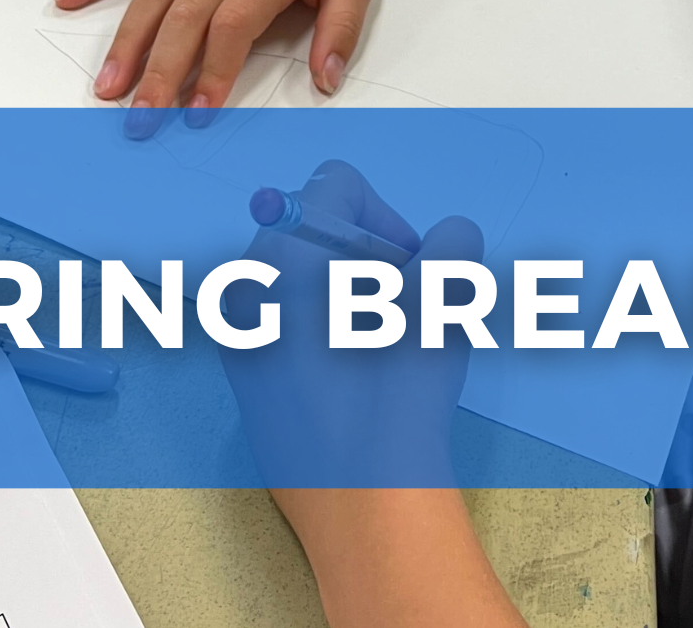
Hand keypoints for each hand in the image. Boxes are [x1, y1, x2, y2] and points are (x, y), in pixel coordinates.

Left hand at [222, 160, 482, 489]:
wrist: (365, 504)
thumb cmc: (397, 391)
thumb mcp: (442, 299)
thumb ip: (451, 247)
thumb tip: (451, 238)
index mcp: (282, 252)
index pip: (338, 188)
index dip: (390, 219)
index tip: (415, 269)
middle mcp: (247, 286)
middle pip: (317, 234)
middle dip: (371, 261)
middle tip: (407, 310)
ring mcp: (241, 338)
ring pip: (304, 285)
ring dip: (352, 299)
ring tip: (388, 351)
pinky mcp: (247, 384)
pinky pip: (289, 330)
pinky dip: (327, 338)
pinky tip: (361, 384)